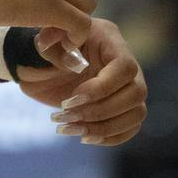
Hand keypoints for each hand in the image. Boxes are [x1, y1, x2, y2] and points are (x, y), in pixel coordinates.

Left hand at [14, 18, 147, 147]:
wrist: (41, 65)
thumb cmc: (44, 49)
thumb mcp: (44, 42)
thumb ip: (53, 43)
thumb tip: (71, 62)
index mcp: (109, 40)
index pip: (125, 67)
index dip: (102, 88)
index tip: (72, 99)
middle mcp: (125, 63)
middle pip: (137, 93)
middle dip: (100, 111)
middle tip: (68, 116)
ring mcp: (127, 87)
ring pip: (137, 114)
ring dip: (103, 128)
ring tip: (70, 129)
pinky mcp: (122, 108)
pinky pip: (131, 127)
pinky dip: (109, 137)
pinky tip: (84, 136)